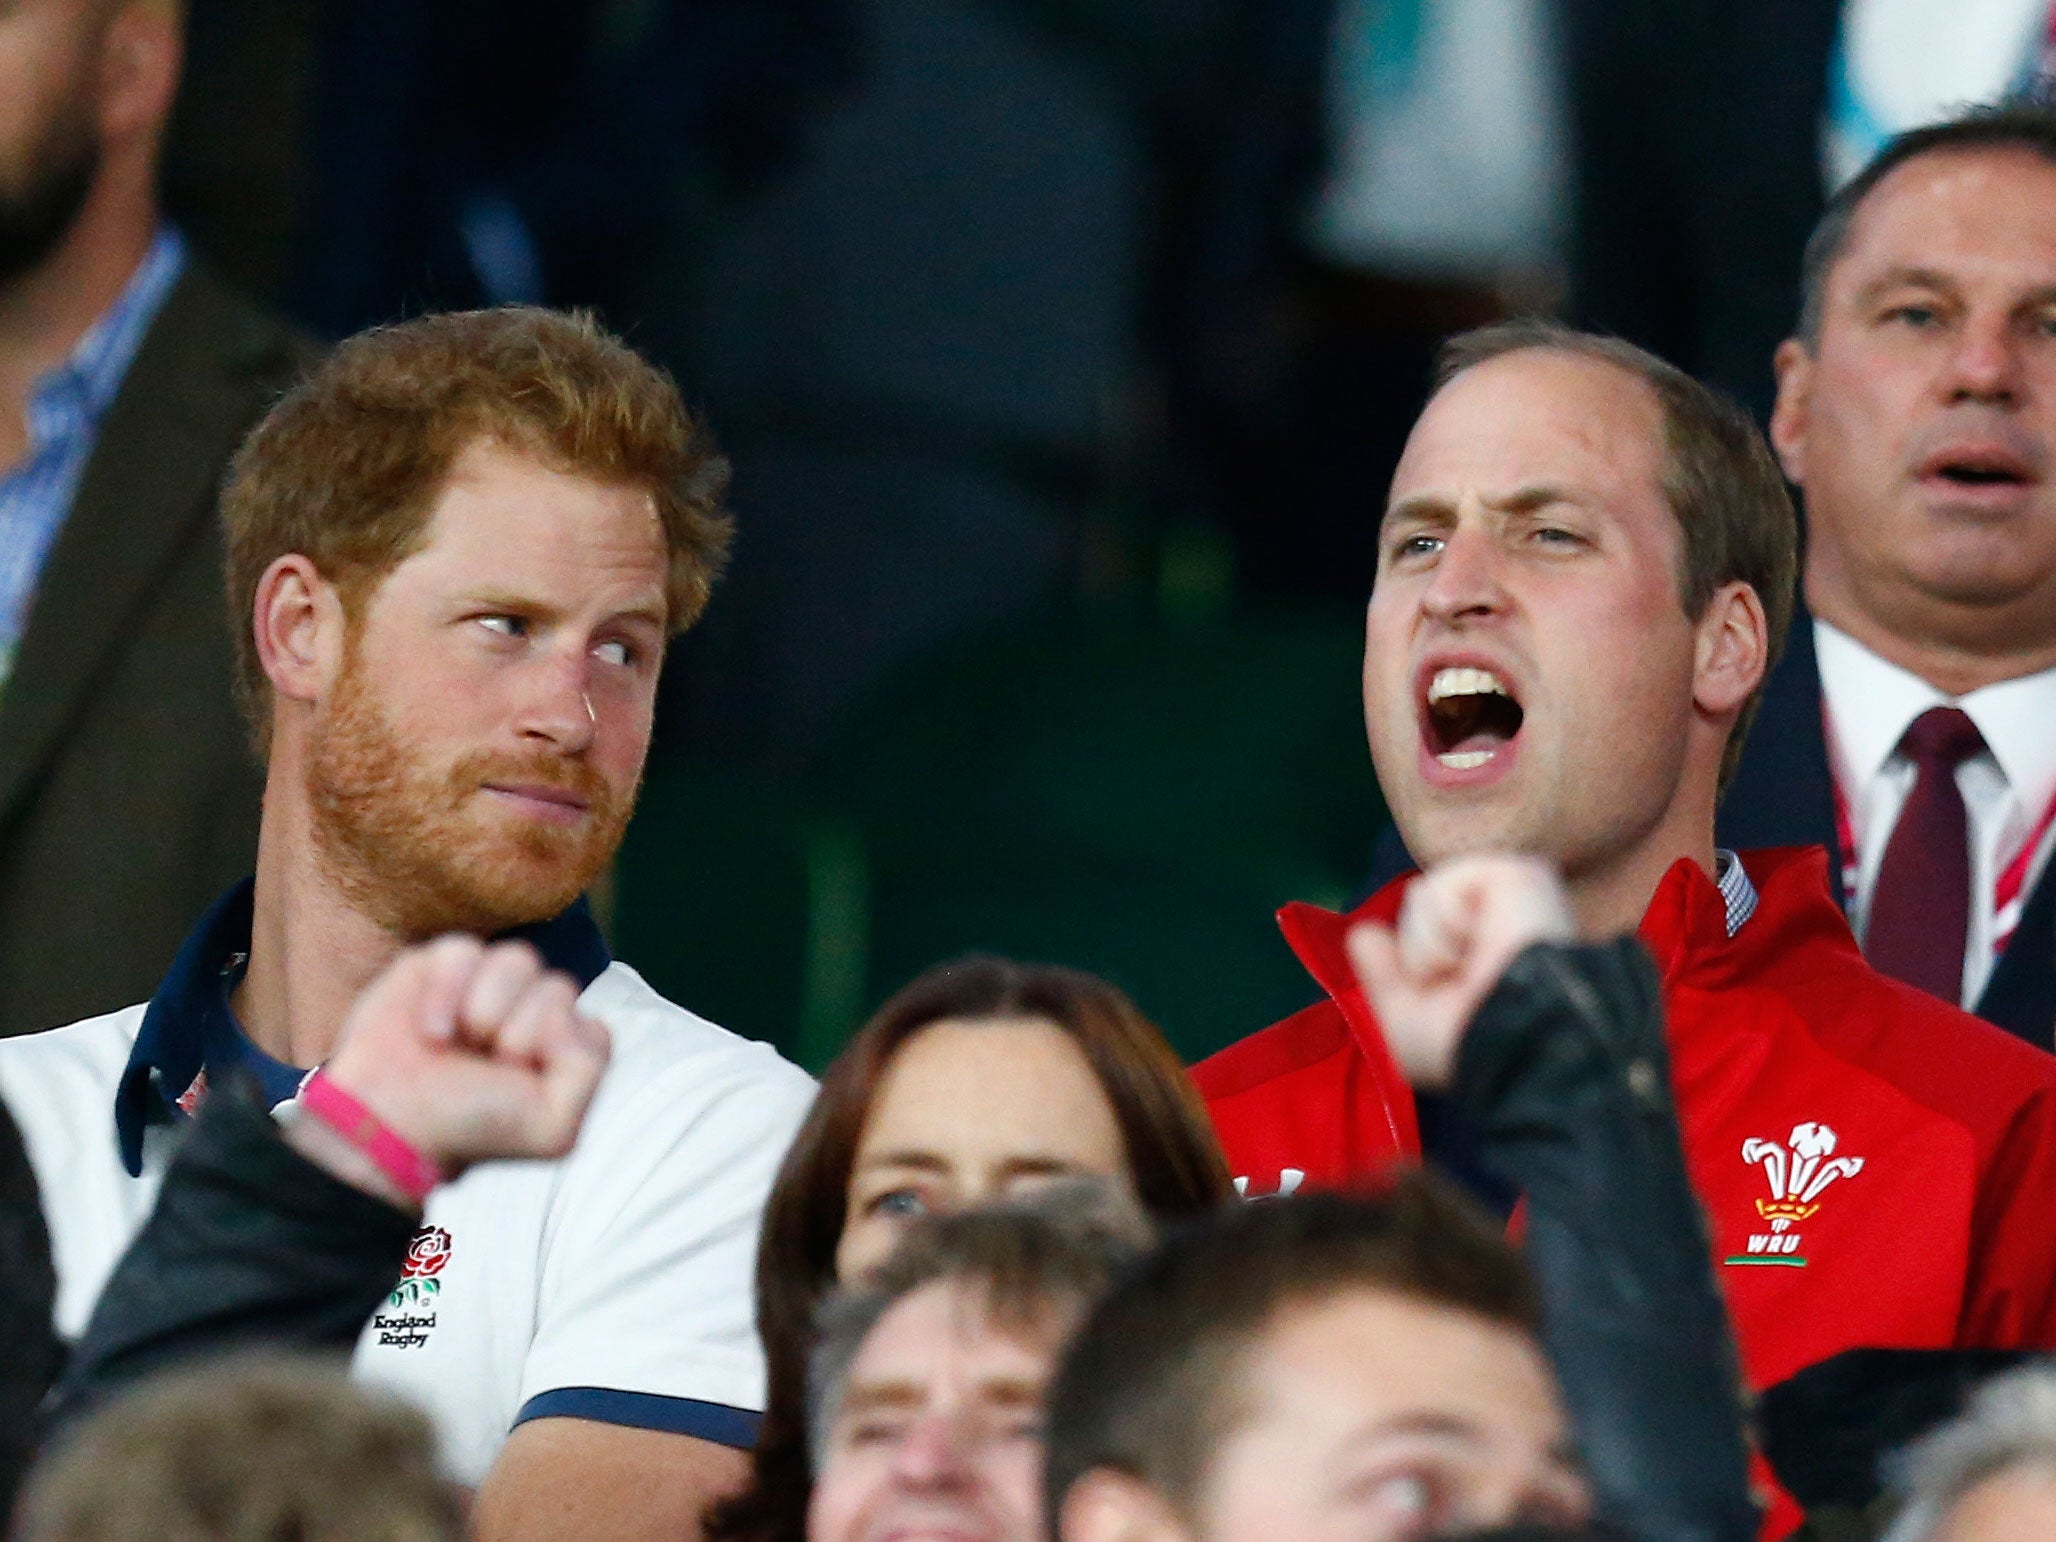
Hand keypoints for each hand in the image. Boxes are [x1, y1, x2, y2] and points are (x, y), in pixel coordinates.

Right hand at [303, 936, 609, 1192]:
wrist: (387, 1123)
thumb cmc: (467, 1127)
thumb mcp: (552, 1128)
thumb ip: (588, 1068)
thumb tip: (560, 1011)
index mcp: (561, 1050)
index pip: (593, 1030)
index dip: (558, 1056)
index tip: (520, 1087)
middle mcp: (530, 1013)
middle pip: (558, 988)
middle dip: (519, 1034)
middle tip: (483, 1067)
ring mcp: (488, 985)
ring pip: (519, 959)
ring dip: (484, 1010)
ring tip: (455, 1044)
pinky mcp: (441, 966)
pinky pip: (465, 950)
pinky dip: (445, 992)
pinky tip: (429, 1029)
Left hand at [1348, 855, 1573, 1089]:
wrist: (1512, 1038)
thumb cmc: (1465, 1045)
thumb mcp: (1406, 1021)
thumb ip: (1382, 976)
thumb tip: (1363, 932)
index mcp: (1483, 958)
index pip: (1420, 935)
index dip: (1412, 962)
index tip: (1431, 991)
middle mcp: (1499, 924)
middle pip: (1417, 912)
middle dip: (1417, 955)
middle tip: (1454, 984)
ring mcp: (1508, 896)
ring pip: (1422, 895)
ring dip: (1428, 943)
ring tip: (1465, 967)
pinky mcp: (1518, 874)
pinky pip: (1441, 882)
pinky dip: (1442, 919)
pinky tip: (1473, 943)